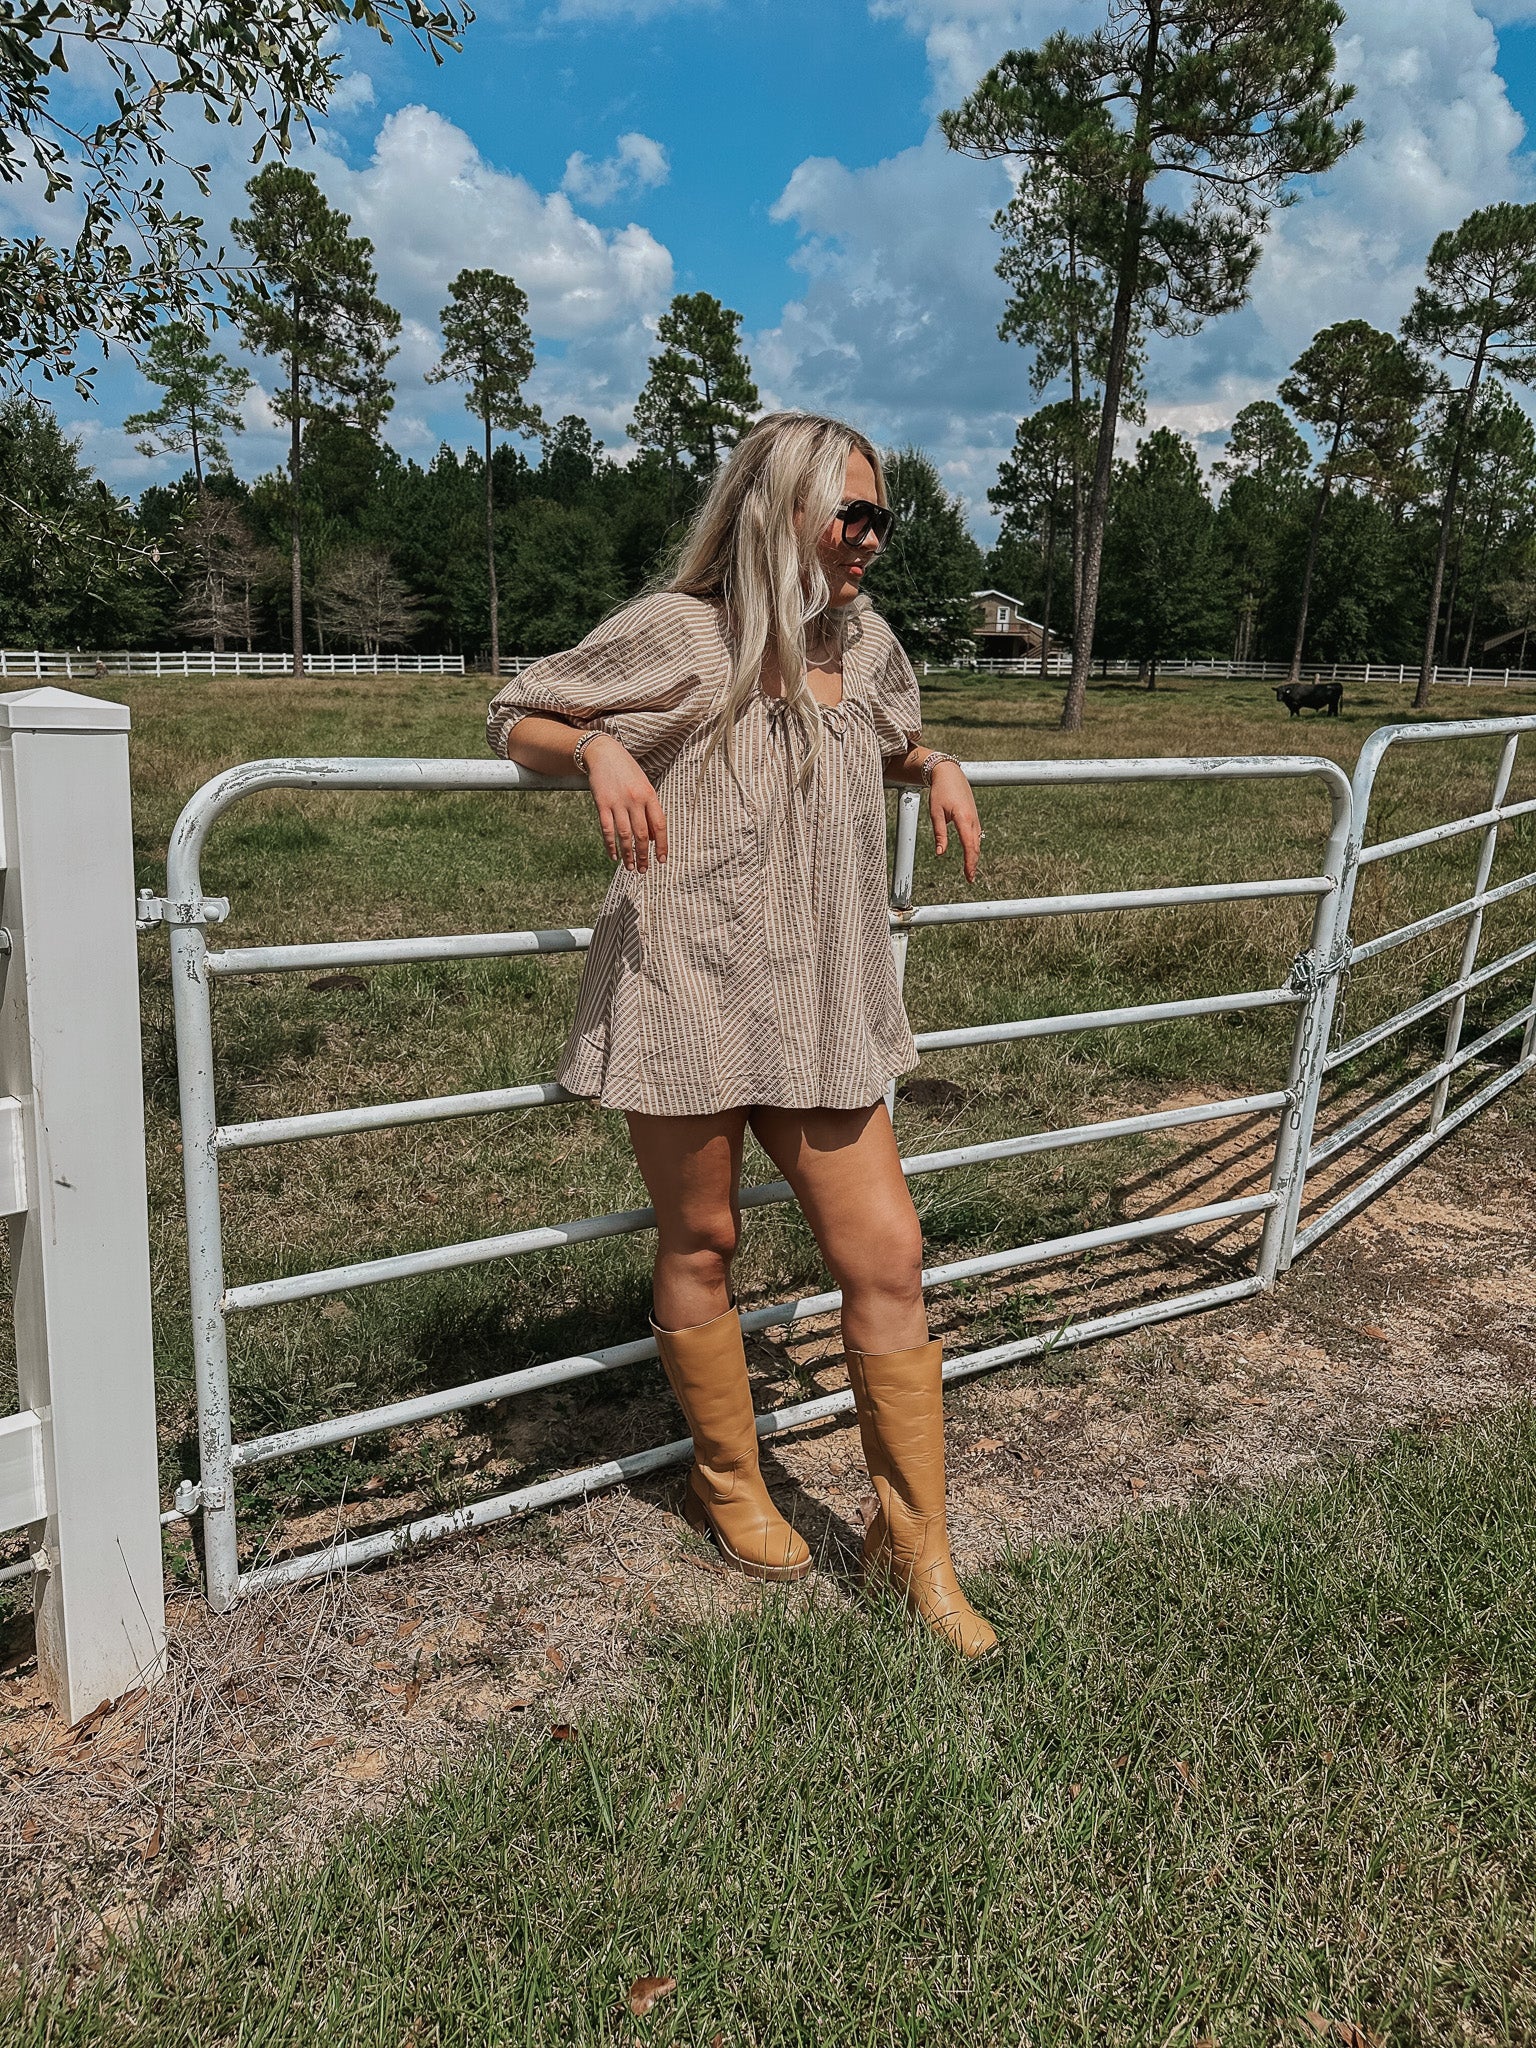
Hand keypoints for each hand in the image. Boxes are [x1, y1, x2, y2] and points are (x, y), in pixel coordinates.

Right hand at [581, 733, 667, 871]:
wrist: (603, 753)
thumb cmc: (626, 771)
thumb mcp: (643, 785)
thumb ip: (649, 810)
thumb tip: (650, 838)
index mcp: (649, 795)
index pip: (659, 825)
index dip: (661, 845)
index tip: (661, 860)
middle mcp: (635, 800)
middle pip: (641, 834)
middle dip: (643, 855)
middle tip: (644, 870)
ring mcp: (618, 802)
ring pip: (625, 835)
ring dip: (628, 855)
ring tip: (630, 868)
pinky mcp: (602, 804)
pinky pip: (607, 830)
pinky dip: (611, 845)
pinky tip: (614, 856)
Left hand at [929, 761, 980, 882]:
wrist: (950, 773)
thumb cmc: (940, 791)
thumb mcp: (935, 813)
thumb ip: (939, 834)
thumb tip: (940, 853)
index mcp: (963, 818)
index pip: (969, 845)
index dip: (969, 862)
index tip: (969, 875)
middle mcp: (973, 819)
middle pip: (975, 846)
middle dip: (973, 863)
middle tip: (970, 878)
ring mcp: (975, 817)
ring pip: (977, 841)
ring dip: (974, 856)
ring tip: (970, 870)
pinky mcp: (973, 816)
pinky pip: (976, 835)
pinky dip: (974, 847)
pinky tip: (971, 854)